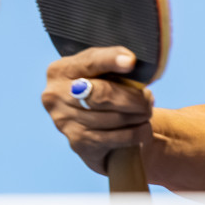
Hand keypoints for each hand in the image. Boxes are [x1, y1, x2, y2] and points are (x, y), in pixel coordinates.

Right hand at [41, 47, 154, 175]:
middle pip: (103, 94)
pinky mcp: (79, 144)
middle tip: (149, 99)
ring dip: (139, 116)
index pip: (89, 62)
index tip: (131, 62)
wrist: (93, 127)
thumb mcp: (102, 71)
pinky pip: (119, 138)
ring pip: (115, 118)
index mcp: (60, 70)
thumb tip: (131, 61)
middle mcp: (55, 96)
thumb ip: (114, 61)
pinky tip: (143, 128)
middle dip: (134, 97)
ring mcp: (64, 122)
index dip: (111, 60)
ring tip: (146, 112)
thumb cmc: (101, 90)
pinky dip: (138, 133)